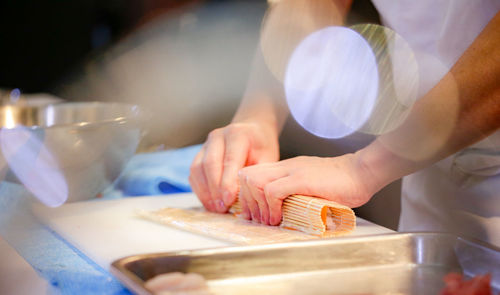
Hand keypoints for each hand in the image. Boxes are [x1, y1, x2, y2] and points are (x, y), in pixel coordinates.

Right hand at [189, 122, 279, 212]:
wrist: (252, 131)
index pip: (229, 160)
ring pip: (197, 168)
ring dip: (205, 191)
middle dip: (214, 189)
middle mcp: (218, 136)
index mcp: (237, 135)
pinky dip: (199, 189)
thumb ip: (256, 175)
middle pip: (210, 164)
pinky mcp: (199, 154)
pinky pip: (194, 173)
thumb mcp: (267, 158)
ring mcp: (206, 144)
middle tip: (222, 208)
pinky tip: (209, 202)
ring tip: (215, 208)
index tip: (229, 200)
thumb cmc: (261, 147)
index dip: (227, 182)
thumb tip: (248, 198)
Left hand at [237, 154, 380, 224]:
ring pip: (255, 181)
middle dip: (246, 200)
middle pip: (246, 175)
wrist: (362, 172)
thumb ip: (297, 194)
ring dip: (257, 205)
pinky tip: (278, 218)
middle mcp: (285, 166)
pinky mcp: (301, 179)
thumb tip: (285, 214)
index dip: (246, 194)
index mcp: (286, 167)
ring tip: (268, 220)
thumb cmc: (342, 183)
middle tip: (256, 219)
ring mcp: (292, 171)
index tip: (253, 212)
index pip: (251, 173)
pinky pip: (272, 191)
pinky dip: (271, 207)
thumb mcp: (311, 186)